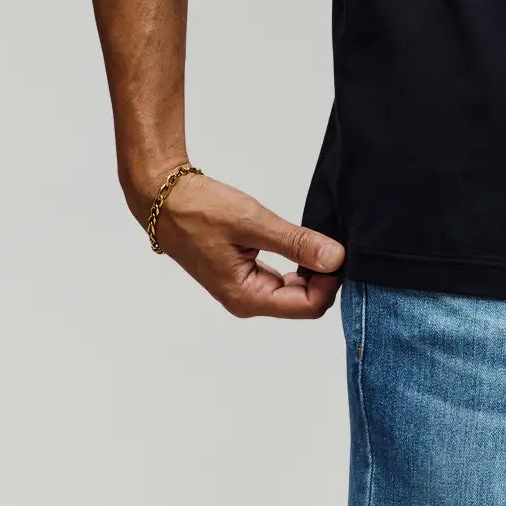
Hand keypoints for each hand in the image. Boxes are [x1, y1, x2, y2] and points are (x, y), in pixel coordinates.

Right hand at [128, 166, 344, 318]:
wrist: (166, 199)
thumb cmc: (201, 210)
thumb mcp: (253, 223)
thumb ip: (297, 242)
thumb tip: (336, 259)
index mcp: (247, 298)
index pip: (309, 306)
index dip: (331, 281)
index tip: (339, 250)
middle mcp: (247, 301)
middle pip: (305, 302)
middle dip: (325, 277)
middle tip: (333, 241)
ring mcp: (245, 288)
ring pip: (295, 290)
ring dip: (312, 269)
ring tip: (318, 238)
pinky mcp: (244, 273)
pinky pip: (282, 277)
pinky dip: (298, 262)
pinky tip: (303, 241)